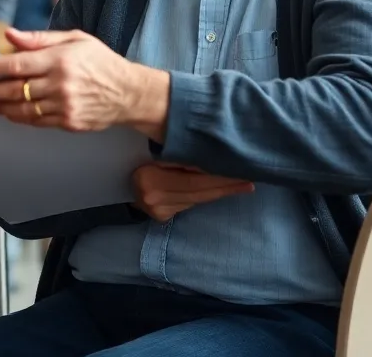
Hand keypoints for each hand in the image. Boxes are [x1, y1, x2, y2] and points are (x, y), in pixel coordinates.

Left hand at [0, 28, 170, 140]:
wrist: (130, 93)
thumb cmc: (100, 61)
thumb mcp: (74, 39)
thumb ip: (40, 39)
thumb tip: (10, 35)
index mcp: (59, 59)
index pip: (15, 63)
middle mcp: (60, 84)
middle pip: (13, 89)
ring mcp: (64, 106)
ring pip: (21, 109)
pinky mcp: (68, 123)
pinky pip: (36, 122)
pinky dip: (18, 117)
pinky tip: (7, 112)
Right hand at [132, 162, 253, 221]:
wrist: (122, 181)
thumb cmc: (142, 160)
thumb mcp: (159, 154)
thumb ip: (181, 159)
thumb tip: (213, 160)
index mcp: (152, 179)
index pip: (195, 180)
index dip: (220, 177)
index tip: (242, 174)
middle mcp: (154, 198)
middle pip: (199, 193)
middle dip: (226, 186)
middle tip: (249, 182)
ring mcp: (158, 211)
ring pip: (197, 200)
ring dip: (220, 192)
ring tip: (242, 185)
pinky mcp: (162, 217)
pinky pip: (191, 204)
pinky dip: (206, 196)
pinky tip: (220, 190)